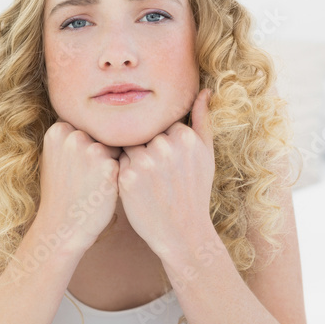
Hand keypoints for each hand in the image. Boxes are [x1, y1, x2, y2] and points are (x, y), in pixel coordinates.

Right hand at [37, 120, 122, 254]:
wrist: (63, 226)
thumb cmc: (63, 192)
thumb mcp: (56, 156)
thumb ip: (72, 135)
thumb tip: (100, 117)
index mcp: (58, 129)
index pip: (90, 125)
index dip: (88, 145)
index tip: (78, 166)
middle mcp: (73, 135)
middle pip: (104, 134)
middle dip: (102, 152)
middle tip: (86, 177)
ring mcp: (91, 149)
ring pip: (116, 147)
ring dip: (113, 163)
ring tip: (94, 183)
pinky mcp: (109, 166)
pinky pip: (124, 162)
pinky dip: (119, 175)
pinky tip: (104, 189)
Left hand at [116, 88, 216, 260]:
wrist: (183, 232)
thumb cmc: (195, 191)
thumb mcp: (206, 155)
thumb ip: (203, 120)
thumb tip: (205, 91)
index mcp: (184, 136)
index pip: (161, 125)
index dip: (162, 143)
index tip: (169, 163)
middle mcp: (164, 146)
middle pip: (143, 134)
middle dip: (147, 150)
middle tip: (158, 175)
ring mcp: (144, 162)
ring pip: (129, 146)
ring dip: (134, 160)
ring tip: (149, 182)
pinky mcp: (126, 178)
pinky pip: (118, 163)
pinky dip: (124, 173)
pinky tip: (138, 189)